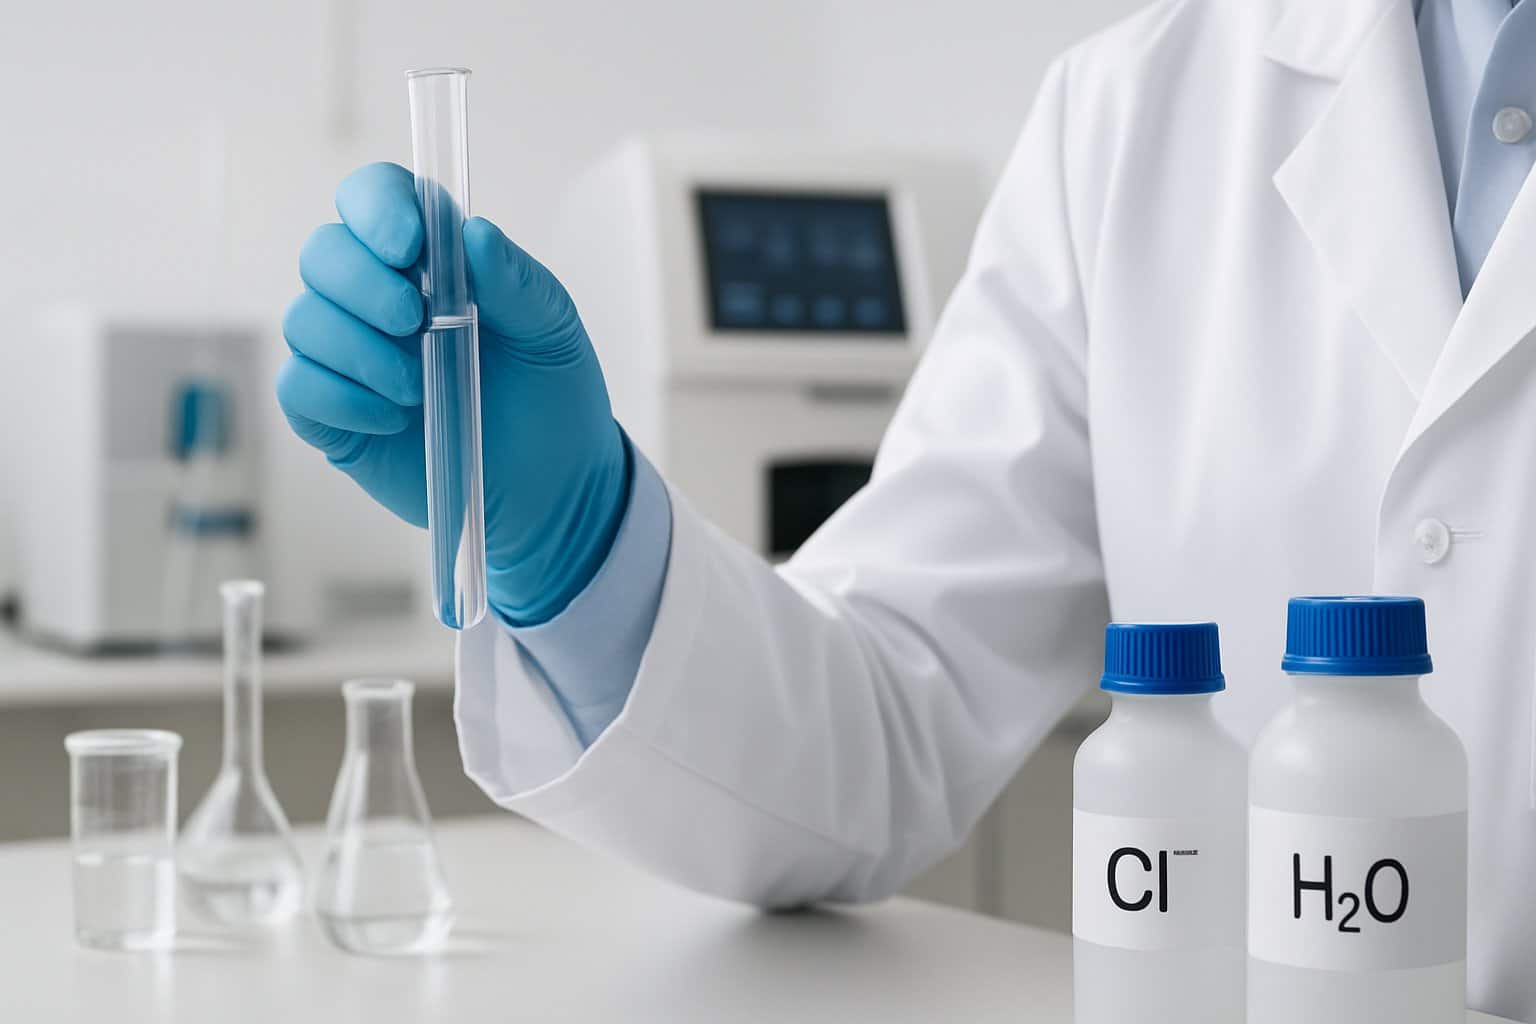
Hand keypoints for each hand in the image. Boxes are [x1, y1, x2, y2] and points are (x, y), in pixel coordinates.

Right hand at [277, 162, 629, 624]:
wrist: (553, 491)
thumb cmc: (553, 401)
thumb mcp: (553, 333)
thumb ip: (518, 281)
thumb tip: (474, 232)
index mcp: (430, 261)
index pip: (373, 197)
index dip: (375, 206)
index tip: (408, 245)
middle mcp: (378, 298)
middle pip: (323, 253)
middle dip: (362, 283)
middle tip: (414, 320)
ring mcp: (350, 356)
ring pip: (304, 320)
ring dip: (358, 349)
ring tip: (418, 388)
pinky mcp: (334, 414)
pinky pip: (298, 387)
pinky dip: (341, 398)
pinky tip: (392, 420)